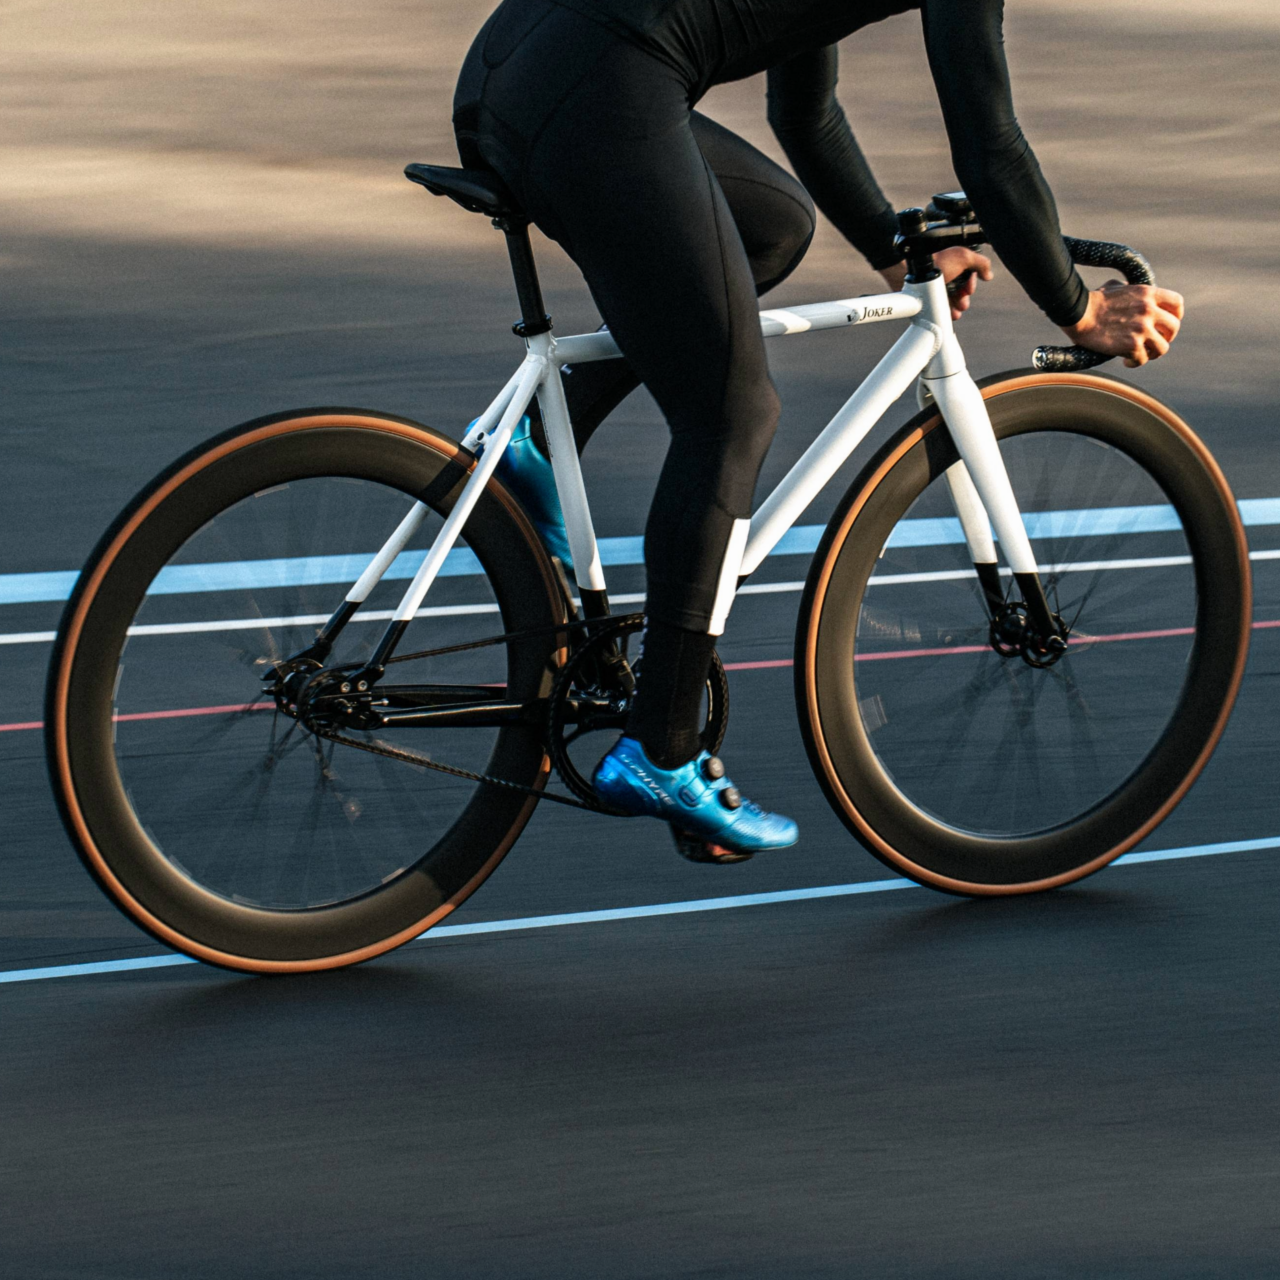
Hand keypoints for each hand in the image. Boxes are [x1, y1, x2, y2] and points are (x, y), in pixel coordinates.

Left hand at [878, 248, 993, 319]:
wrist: (914, 273)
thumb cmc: (936, 262)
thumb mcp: (963, 256)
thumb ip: (981, 262)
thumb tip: (988, 275)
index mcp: (956, 266)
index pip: (970, 278)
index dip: (972, 284)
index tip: (969, 287)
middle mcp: (948, 277)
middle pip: (962, 292)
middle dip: (965, 298)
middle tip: (962, 301)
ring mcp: (937, 288)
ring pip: (953, 302)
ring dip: (959, 308)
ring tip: (958, 310)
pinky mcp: (929, 299)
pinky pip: (941, 309)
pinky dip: (948, 313)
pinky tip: (951, 315)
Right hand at [1063, 281, 1183, 366]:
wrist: (1078, 313)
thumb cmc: (1092, 301)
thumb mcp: (1115, 287)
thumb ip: (1130, 291)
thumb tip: (1131, 294)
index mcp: (1148, 294)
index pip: (1177, 304)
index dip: (1175, 316)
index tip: (1166, 324)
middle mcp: (1149, 310)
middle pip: (1173, 328)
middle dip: (1166, 337)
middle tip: (1153, 342)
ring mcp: (1142, 328)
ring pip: (1163, 347)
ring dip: (1153, 353)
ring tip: (1141, 355)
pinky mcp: (1132, 345)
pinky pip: (1142, 359)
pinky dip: (1135, 363)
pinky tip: (1127, 362)